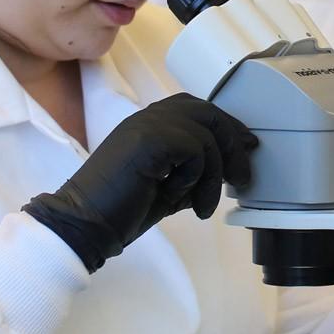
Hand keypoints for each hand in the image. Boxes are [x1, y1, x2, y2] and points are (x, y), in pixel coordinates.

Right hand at [23, 93, 257, 272]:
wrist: (85, 224)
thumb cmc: (122, 210)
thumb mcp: (169, 188)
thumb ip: (194, 172)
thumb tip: (229, 170)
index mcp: (149, 124)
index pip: (198, 109)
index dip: (227, 126)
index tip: (248, 147)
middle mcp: (148, 118)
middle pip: (208, 113)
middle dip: (233, 144)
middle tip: (241, 177)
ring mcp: (146, 125)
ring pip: (206, 136)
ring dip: (213, 176)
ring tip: (202, 205)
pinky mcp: (148, 140)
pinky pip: (194, 149)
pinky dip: (195, 177)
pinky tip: (178, 197)